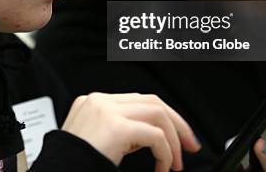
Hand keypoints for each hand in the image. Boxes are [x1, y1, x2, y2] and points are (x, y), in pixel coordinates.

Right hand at [61, 92, 200, 171]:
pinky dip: (166, 153)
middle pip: (152, 101)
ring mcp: (106, 110)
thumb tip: (153, 136)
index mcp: (93, 103)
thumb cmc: (75, 165)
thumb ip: (119, 131)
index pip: (138, 100)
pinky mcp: (115, 126)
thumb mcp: (95, 141)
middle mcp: (99, 101)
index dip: (164, 118)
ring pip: (158, 114)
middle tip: (191, 147)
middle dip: (178, 124)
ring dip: (174, 141)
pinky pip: (155, 135)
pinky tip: (162, 168)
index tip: (178, 138)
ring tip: (175, 164)